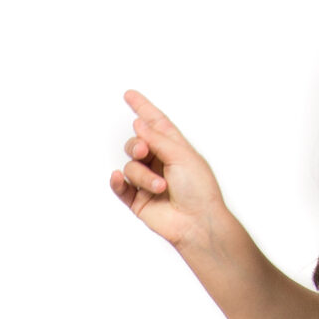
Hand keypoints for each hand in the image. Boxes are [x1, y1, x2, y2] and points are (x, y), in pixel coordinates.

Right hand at [109, 90, 229, 255]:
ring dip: (143, 175)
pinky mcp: (138, 200)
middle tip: (143, 150)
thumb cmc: (199, 190)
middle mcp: (160, 162)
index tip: (130, 95)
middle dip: (137, 145)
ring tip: (160, 186)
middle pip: (136, 144)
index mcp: (174, 148)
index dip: (143, 108)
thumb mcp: (181, 155)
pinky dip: (118, 182)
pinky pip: (120, 187)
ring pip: (130, 167)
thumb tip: (138, 124)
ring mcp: (147, 181)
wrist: (197, 222)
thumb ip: (157, 138)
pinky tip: (119, 179)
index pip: (155, 123)